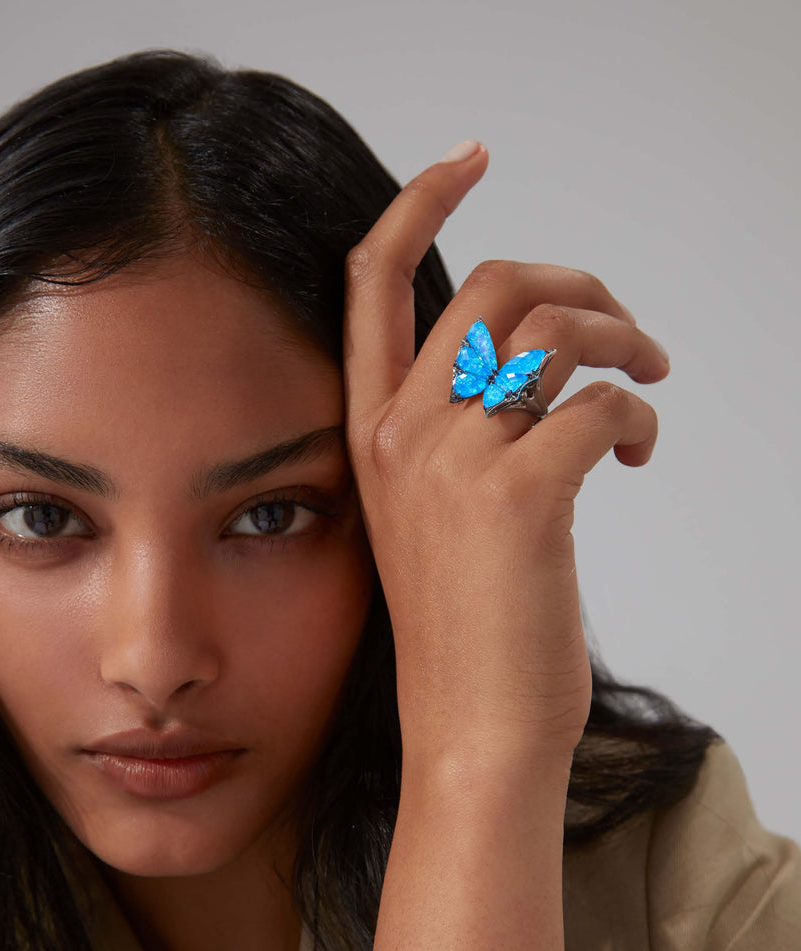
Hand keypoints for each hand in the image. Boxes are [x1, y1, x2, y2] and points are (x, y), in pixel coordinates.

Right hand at [344, 143, 668, 771]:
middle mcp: (400, 435)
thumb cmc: (463, 629)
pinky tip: (636, 458)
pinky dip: (637, 416)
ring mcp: (454, 463)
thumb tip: (531, 371)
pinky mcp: (520, 497)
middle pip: (491, 283)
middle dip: (576, 282)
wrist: (470, 726)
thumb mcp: (432, 515)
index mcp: (371, 434)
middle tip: (620, 331)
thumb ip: (457, 434)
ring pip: (553, 329)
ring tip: (644, 383)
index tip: (470, 159)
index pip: (371, 282)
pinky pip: (599, 405)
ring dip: (620, 338)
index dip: (420, 201)